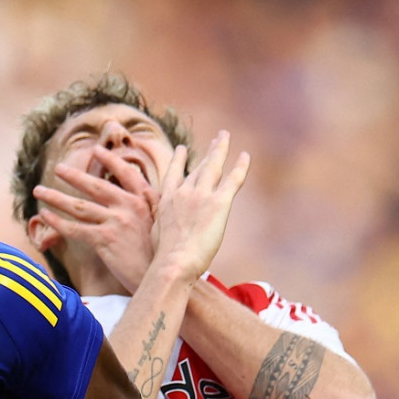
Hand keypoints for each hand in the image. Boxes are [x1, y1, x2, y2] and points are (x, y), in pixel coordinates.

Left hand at [33, 146, 159, 291]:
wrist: (164, 275)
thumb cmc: (161, 255)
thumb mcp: (161, 223)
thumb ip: (145, 209)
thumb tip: (131, 202)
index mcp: (145, 199)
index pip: (126, 173)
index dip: (110, 160)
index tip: (96, 150)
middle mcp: (129, 206)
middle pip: (96, 186)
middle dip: (74, 176)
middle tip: (58, 168)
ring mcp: (116, 221)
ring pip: (79, 206)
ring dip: (56, 197)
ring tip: (39, 190)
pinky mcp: (105, 240)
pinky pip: (75, 228)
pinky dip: (57, 222)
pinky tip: (44, 216)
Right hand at [150, 131, 249, 284]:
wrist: (175, 262)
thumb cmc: (164, 255)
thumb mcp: (156, 231)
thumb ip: (159, 217)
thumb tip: (154, 212)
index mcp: (168, 200)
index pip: (174, 174)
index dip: (179, 160)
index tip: (182, 149)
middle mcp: (184, 192)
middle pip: (198, 167)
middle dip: (209, 152)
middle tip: (217, 139)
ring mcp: (202, 196)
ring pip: (214, 166)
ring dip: (220, 149)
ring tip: (224, 137)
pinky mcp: (219, 203)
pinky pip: (233, 179)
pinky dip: (240, 166)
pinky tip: (245, 156)